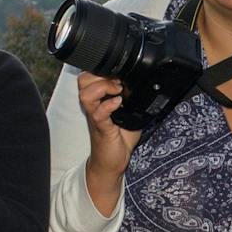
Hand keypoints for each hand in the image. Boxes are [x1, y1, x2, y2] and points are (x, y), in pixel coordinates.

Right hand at [78, 72, 141, 217]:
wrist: (112, 162)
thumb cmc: (119, 137)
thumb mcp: (129, 112)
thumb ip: (134, 97)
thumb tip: (148, 83)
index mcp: (99, 99)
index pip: (90, 75)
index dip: (102, 69)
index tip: (118, 72)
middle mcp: (94, 106)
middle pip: (83, 80)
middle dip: (100, 75)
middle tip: (116, 81)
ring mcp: (95, 116)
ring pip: (86, 94)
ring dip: (102, 88)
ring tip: (117, 90)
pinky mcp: (101, 129)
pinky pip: (98, 113)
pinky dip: (108, 105)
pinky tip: (118, 104)